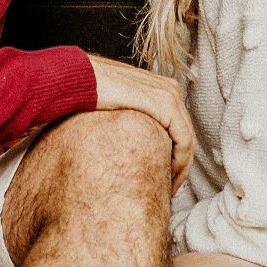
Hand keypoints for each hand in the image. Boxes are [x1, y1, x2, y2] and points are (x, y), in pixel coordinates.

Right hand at [87, 54, 195, 191]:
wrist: (79, 78)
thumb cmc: (88, 93)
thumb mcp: (115, 105)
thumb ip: (128, 118)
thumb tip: (125, 141)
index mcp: (160, 88)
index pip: (178, 128)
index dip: (175, 156)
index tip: (164, 178)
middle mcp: (170, 89)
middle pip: (185, 135)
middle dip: (180, 165)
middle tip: (169, 188)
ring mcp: (170, 95)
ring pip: (188, 141)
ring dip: (181, 168)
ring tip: (169, 188)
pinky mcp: (166, 105)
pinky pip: (183, 140)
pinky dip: (180, 163)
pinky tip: (170, 179)